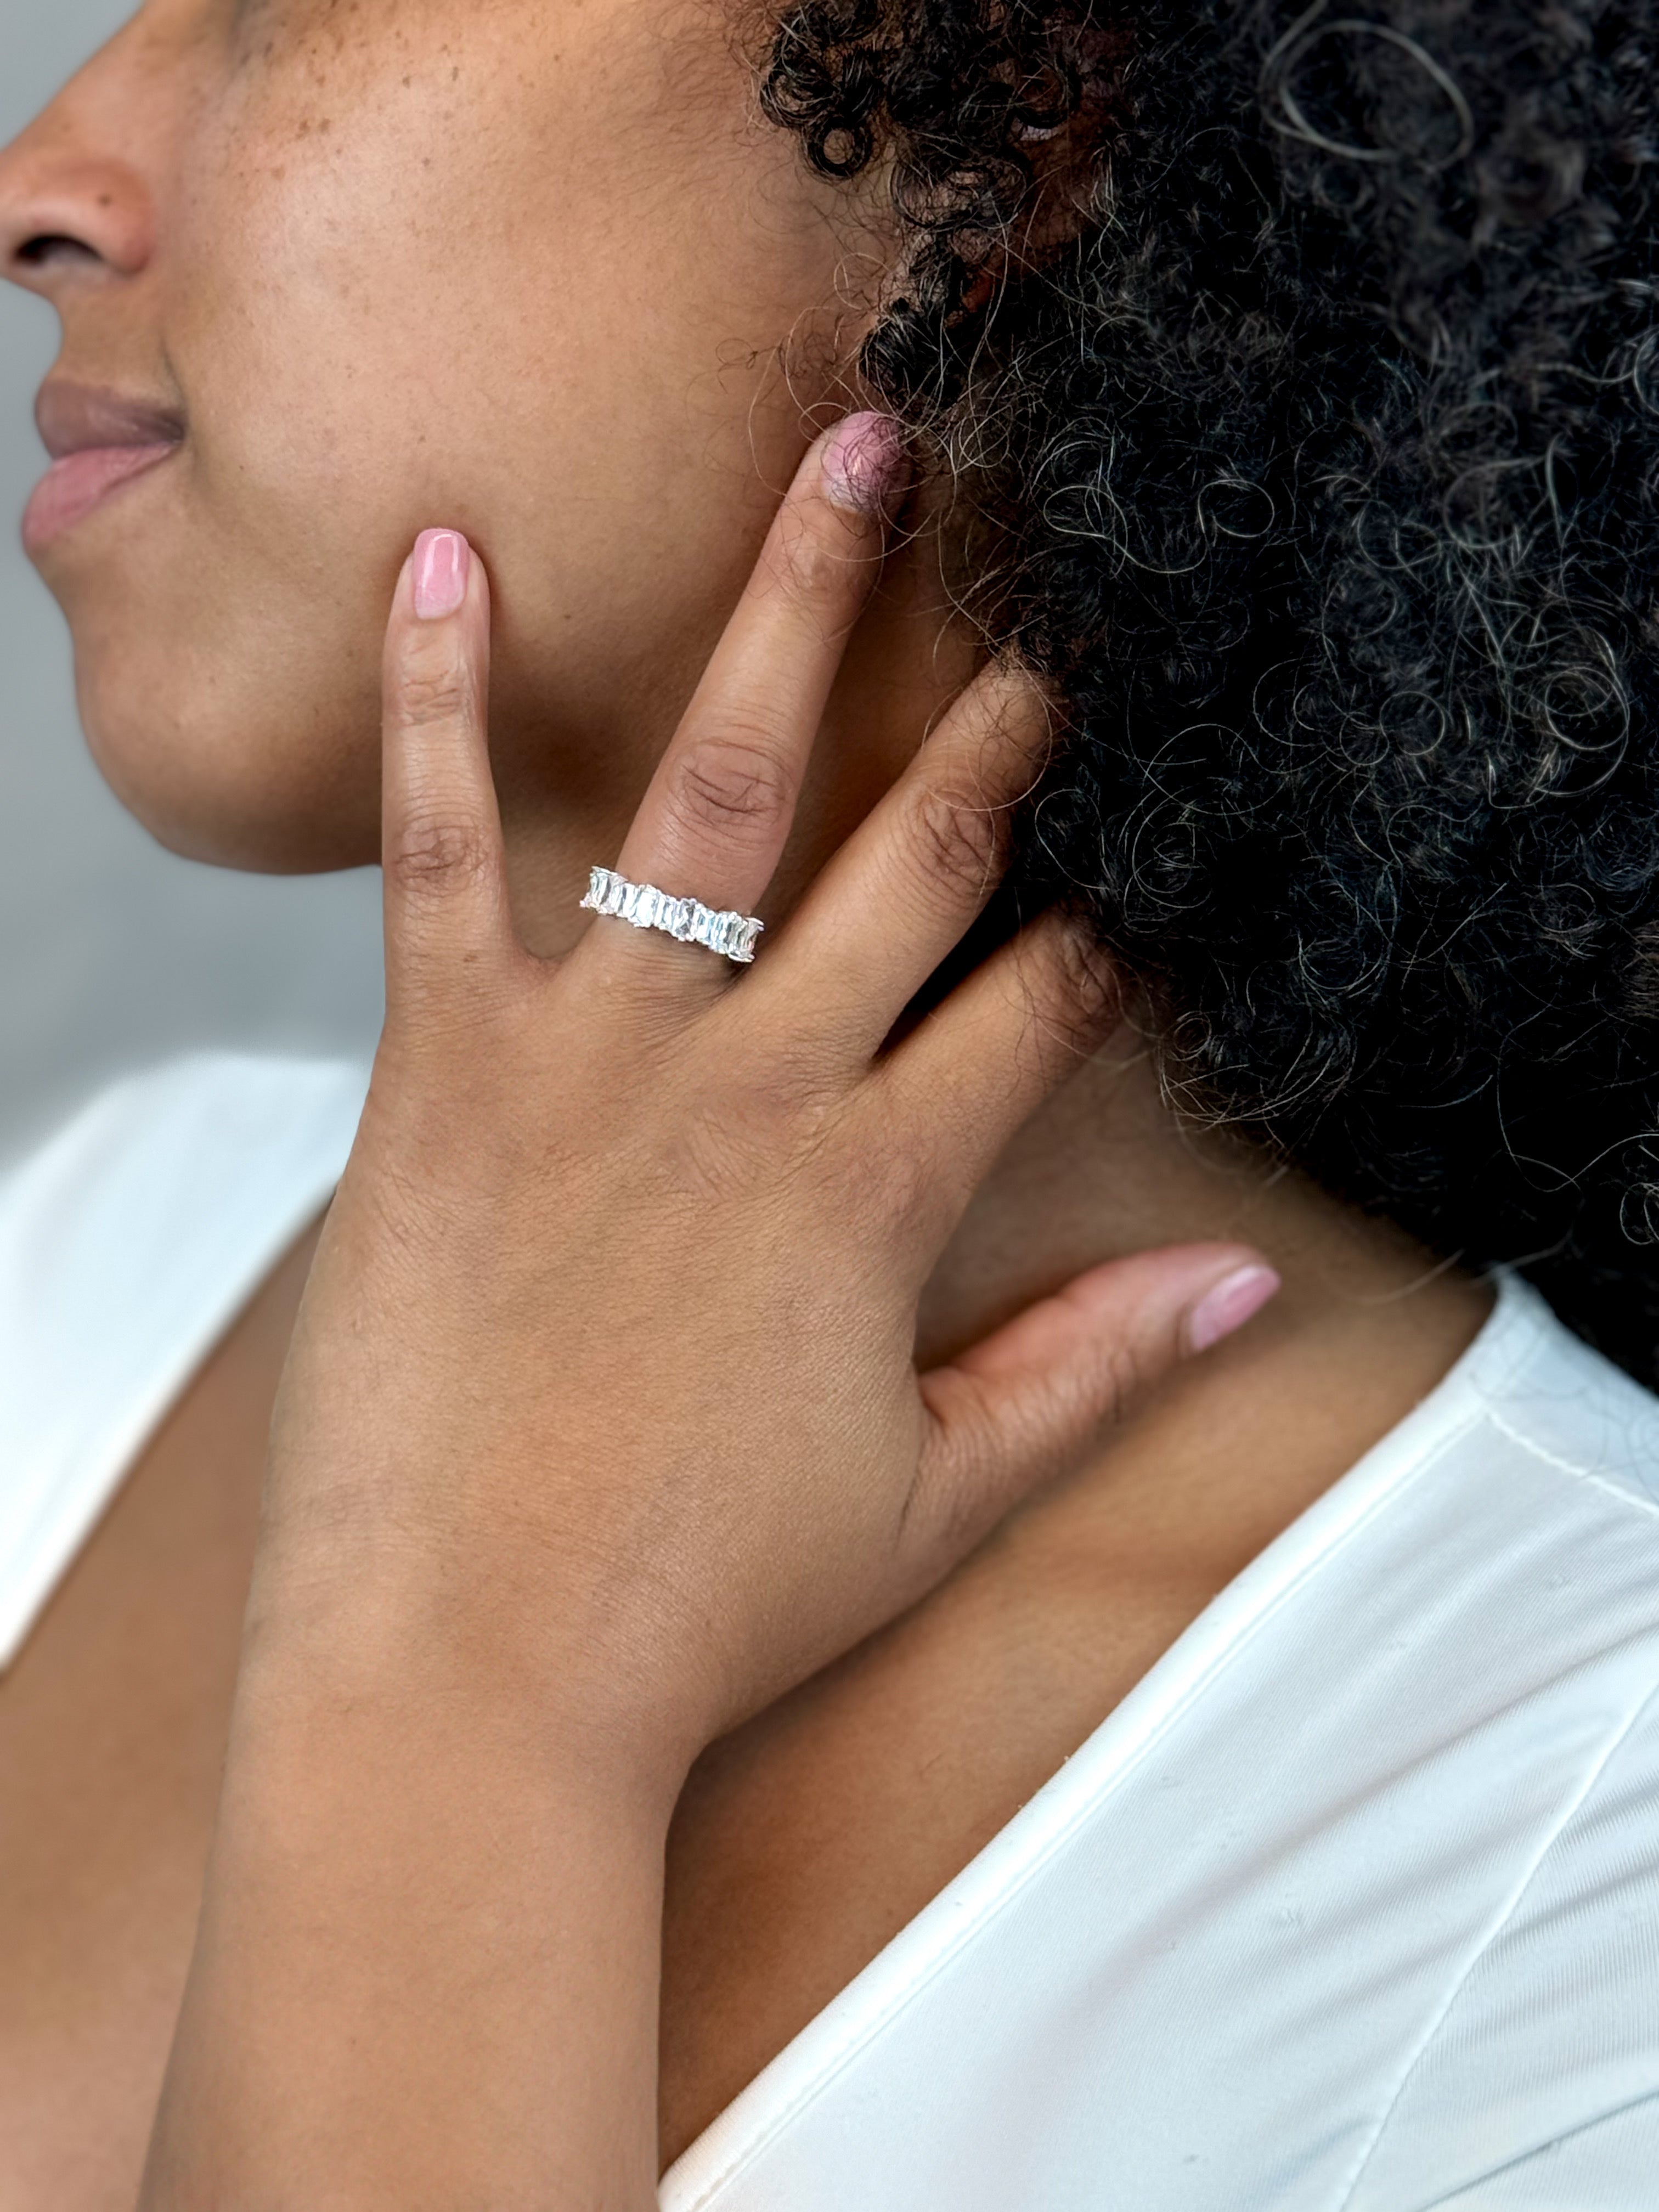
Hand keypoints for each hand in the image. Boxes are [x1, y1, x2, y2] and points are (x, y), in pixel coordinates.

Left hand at [257, 410, 1275, 1761]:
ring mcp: (598, 1057)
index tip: (1135, 867)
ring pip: (721, 790)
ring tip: (849, 454)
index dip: (1100, 935)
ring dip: (798, 614)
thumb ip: (1093, 1371)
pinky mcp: (444, 1064)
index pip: (1037, 1012)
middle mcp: (757, 1087)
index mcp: (876, 1190)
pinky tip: (447, 554)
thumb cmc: (697, 1603)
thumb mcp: (931, 1497)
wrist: (467, 1676)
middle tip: (1055, 614)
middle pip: (920, 855)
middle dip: (1004, 730)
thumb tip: (1242, 1286)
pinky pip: (438, 846)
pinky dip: (437, 698)